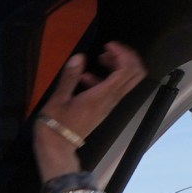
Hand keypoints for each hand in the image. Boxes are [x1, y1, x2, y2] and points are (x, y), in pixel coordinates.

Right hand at [32, 40, 145, 167]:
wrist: (57, 147)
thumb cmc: (56, 124)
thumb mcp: (58, 98)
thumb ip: (70, 77)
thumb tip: (79, 57)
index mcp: (102, 95)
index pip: (126, 70)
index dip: (122, 53)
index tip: (107, 45)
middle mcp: (111, 100)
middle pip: (135, 75)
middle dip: (127, 57)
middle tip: (109, 50)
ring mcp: (109, 105)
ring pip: (127, 81)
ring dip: (119, 66)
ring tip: (100, 58)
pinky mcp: (103, 108)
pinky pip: (115, 89)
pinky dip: (108, 77)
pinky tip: (86, 77)